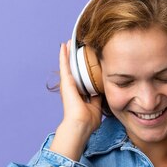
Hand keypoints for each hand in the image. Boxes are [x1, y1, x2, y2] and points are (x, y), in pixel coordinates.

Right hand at [49, 41, 101, 160]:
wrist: (81, 124)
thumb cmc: (88, 120)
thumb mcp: (96, 107)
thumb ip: (98, 98)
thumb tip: (102, 91)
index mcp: (79, 94)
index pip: (82, 79)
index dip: (84, 70)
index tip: (87, 61)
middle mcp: (72, 88)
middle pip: (74, 70)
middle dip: (74, 59)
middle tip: (76, 46)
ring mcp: (68, 84)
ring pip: (68, 65)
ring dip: (68, 53)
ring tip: (69, 42)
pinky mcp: (66, 81)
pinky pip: (64, 65)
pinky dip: (64, 55)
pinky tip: (64, 45)